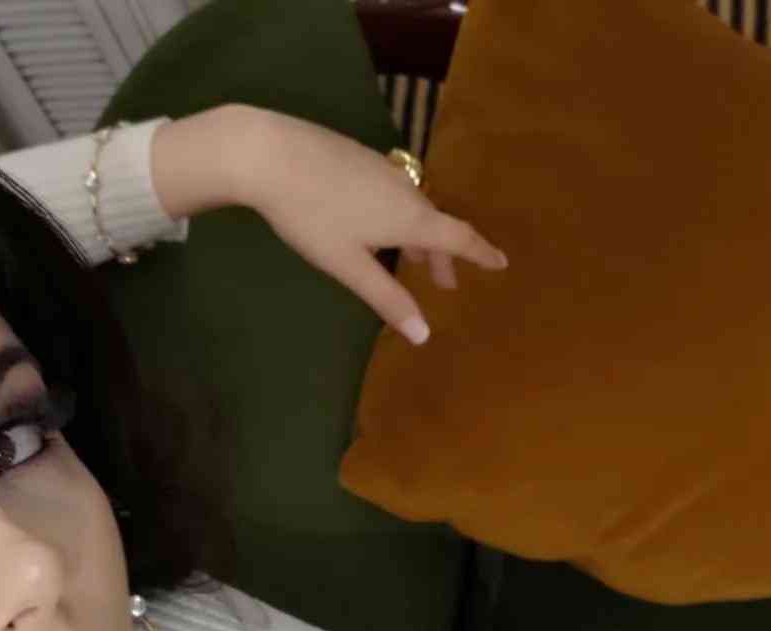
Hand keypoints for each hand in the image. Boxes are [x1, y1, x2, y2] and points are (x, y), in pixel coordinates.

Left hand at [152, 105, 507, 344]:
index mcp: (410, 218)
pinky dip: (398, 216)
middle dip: (441, 255)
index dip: (480, 254)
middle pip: (435, 224)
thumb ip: (387, 298)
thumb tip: (424, 335)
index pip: (458, 238)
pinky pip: (392, 194)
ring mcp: (382, 170)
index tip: (501, 263)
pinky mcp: (358, 158)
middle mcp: (405, 190)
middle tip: (444, 283)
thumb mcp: (350, 266)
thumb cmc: (312, 216)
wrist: (269, 154)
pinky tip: (375, 225)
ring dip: (418, 236)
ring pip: (412, 208)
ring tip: (411, 258)